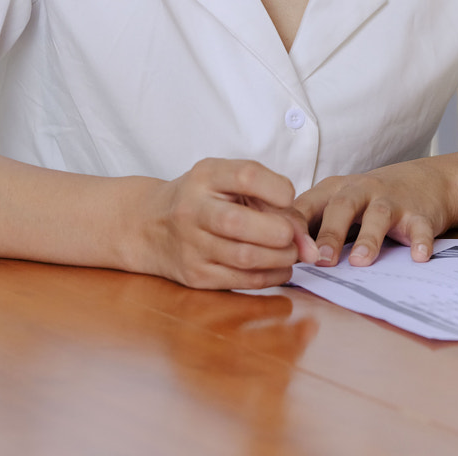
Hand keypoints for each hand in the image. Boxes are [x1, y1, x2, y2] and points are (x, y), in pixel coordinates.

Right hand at [134, 158, 317, 289]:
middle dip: (279, 232)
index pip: (245, 176)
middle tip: (293, 235)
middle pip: (240, 223)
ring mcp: (191, 245)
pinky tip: (278, 267)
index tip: (289, 196)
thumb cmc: (205, 198)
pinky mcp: (195, 276)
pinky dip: (270, 276)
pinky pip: (241, 281)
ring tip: (291, 252)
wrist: (150, 225)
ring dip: (280, 258)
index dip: (276, 189)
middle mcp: (193, 210)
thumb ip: (271, 198)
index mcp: (206, 177)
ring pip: (244, 257)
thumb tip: (307, 240)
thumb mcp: (229, 181)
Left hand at [295, 157, 457, 265]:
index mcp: (334, 191)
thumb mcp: (338, 204)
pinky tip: (419, 257)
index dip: (294, 228)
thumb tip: (278, 260)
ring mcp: (391, 201)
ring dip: (369, 238)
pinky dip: (420, 241)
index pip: (307, 206)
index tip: (281, 252)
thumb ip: (313, 227)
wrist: (427, 181)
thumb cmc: (370, 200)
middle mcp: (361, 191)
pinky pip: (420, 227)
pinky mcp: (419, 213)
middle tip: (321, 260)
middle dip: (330, 233)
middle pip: (342, 207)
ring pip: (378, 215)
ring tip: (361, 261)